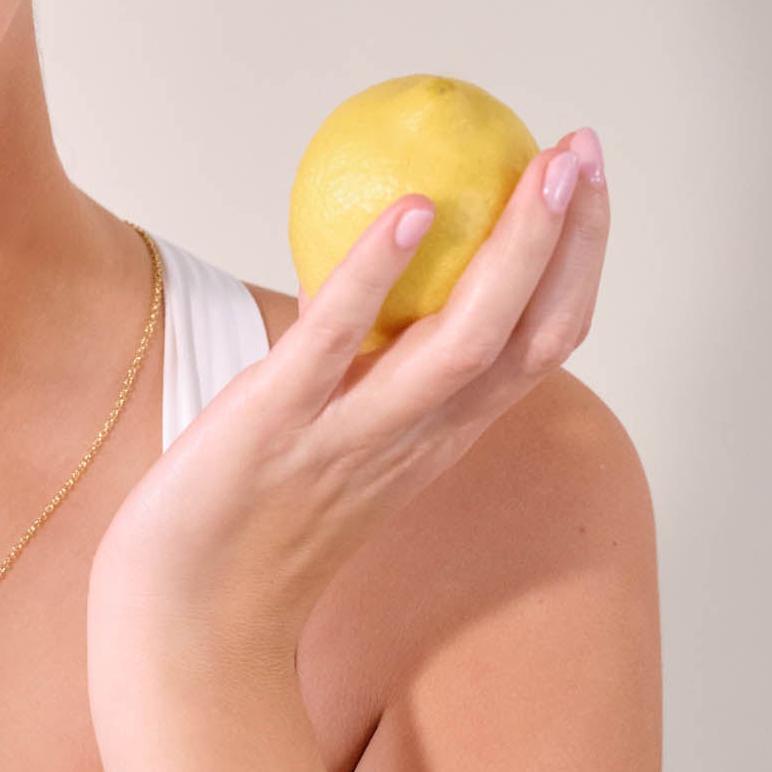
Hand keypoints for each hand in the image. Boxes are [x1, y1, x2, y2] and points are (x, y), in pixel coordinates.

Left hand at [89, 128, 607, 664]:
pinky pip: (339, 343)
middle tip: (586, 146)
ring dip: (518, 249)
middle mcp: (417, 437)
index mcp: (438, 437)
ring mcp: (352, 434)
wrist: (185, 624)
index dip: (577, 262)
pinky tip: (412, 211)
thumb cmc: (248, 529)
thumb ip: (370, 380)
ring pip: (465, 342)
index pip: (540, 345)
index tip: (585, 183)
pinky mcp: (278, 425)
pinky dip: (379, 276)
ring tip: (543, 167)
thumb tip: (376, 281)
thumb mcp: (338, 446)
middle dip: (573, 238)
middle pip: (531, 336)